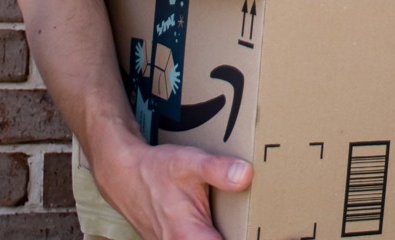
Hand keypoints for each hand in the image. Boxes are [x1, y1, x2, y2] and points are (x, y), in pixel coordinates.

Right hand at [93, 135, 253, 239]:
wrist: (124, 175)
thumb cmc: (156, 171)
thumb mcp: (189, 163)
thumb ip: (218, 170)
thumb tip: (245, 175)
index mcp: (189, 237)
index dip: (249, 238)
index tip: (270, 232)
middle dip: (241, 233)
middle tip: (263, 227)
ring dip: (228, 232)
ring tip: (247, 224)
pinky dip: (214, 233)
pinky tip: (226, 223)